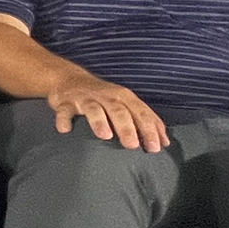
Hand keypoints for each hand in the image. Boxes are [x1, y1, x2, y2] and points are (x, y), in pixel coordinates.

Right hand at [47, 77, 169, 152]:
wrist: (68, 79)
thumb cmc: (103, 97)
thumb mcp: (125, 103)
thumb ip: (144, 120)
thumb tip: (165, 142)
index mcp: (124, 96)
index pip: (140, 113)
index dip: (149, 129)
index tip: (155, 148)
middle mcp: (106, 96)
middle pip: (119, 111)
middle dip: (127, 128)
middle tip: (133, 146)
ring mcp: (85, 99)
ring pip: (94, 109)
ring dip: (99, 121)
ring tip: (105, 136)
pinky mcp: (65, 102)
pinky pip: (64, 111)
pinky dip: (64, 119)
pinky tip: (65, 129)